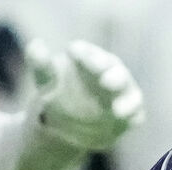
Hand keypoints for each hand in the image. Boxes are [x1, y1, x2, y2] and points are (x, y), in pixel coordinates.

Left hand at [27, 39, 143, 152]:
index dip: (84, 53)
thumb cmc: (58, 94)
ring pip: (130, 93)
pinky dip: (133, 115)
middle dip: (113, 75)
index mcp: (89, 60)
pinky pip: (135, 114)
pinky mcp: (128, 114)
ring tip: (117, 110)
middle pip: (115, 70)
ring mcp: (121, 94)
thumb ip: (41, 64)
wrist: (67, 123)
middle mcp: (109, 73)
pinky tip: (125, 119)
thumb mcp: (45, 80)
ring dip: (127, 100)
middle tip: (105, 81)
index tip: (74, 53)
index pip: (89, 53)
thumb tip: (35, 44)